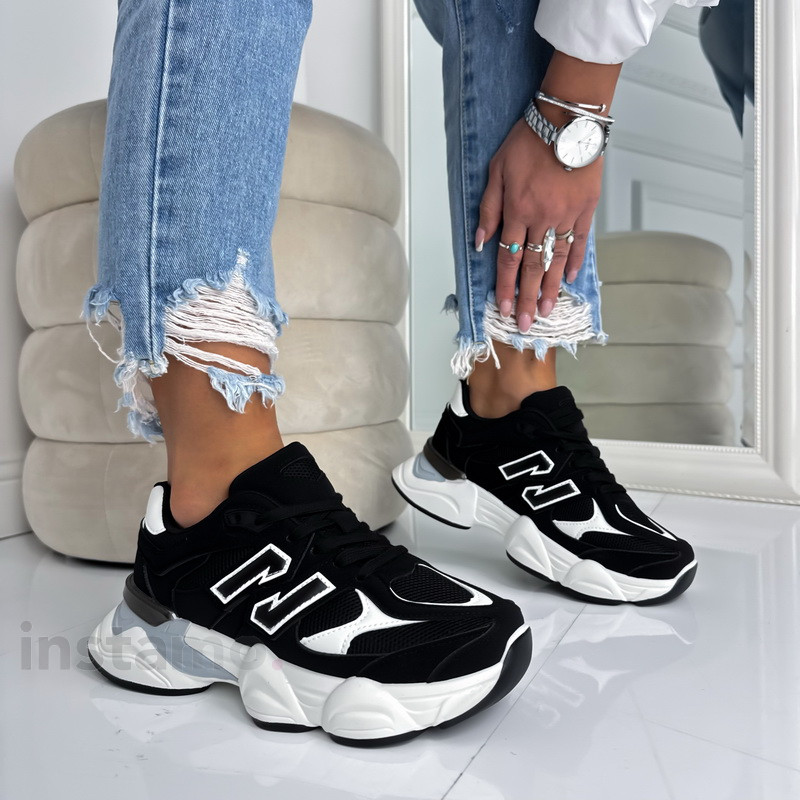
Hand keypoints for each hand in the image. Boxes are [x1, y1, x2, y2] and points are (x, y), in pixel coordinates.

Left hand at [476, 117, 603, 332]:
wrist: (567, 119)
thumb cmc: (527, 140)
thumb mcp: (496, 170)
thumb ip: (488, 209)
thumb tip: (481, 243)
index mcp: (516, 211)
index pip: (507, 259)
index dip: (504, 286)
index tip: (503, 308)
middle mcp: (540, 219)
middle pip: (531, 267)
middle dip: (526, 298)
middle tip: (526, 323)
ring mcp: (565, 216)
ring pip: (555, 260)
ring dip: (549, 289)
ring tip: (547, 311)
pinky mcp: (586, 208)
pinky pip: (579, 241)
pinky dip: (573, 262)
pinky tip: (569, 280)